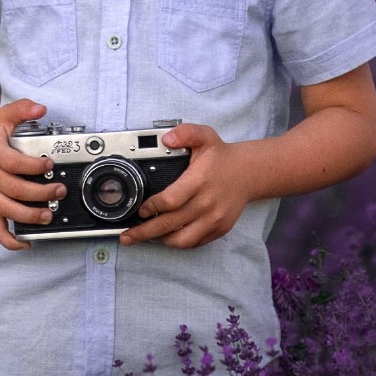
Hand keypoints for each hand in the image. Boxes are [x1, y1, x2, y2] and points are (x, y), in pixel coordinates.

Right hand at [0, 98, 62, 250]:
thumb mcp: (4, 117)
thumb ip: (22, 109)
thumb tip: (41, 107)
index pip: (13, 163)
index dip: (32, 165)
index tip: (49, 163)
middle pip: (14, 189)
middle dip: (40, 193)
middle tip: (60, 190)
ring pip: (7, 210)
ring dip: (29, 216)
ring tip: (49, 215)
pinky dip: (9, 240)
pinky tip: (26, 243)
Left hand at [121, 124, 254, 248]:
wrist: (248, 172)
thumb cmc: (222, 157)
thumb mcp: (204, 136)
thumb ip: (185, 133)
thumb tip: (166, 139)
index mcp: (199, 181)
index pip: (170, 201)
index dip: (151, 208)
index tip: (140, 210)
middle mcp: (207, 203)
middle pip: (170, 224)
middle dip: (144, 232)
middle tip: (127, 236)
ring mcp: (214, 219)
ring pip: (182, 240)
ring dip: (161, 240)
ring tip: (147, 237)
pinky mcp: (219, 229)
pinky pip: (195, 243)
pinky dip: (179, 242)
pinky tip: (167, 236)